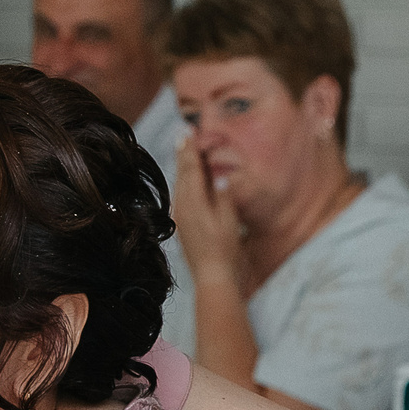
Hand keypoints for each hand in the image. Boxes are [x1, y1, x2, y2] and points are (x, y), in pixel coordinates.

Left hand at [167, 140, 243, 284]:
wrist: (212, 277)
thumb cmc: (225, 250)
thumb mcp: (229, 220)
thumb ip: (223, 197)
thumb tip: (220, 176)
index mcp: (194, 202)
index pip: (191, 169)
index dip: (191, 149)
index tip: (189, 132)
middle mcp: (182, 207)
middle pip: (182, 173)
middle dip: (183, 153)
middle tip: (184, 134)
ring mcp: (180, 216)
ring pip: (179, 184)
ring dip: (182, 167)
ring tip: (184, 151)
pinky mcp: (181, 225)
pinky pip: (180, 196)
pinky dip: (184, 182)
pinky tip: (186, 181)